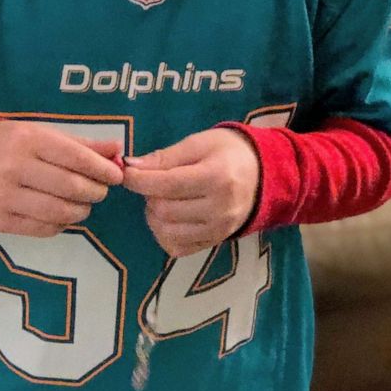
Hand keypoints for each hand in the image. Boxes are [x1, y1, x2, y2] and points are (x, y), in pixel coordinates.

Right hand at [0, 121, 123, 234]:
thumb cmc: (2, 146)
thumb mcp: (35, 133)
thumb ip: (77, 142)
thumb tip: (117, 150)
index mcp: (26, 139)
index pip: (75, 157)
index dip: (102, 169)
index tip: (116, 175)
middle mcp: (15, 167)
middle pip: (71, 186)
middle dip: (96, 191)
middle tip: (100, 190)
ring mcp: (6, 196)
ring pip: (60, 211)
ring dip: (81, 210)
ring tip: (83, 204)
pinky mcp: (0, 220)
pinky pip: (43, 228)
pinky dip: (61, 224)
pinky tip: (62, 215)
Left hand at [123, 128, 259, 257]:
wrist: (264, 175)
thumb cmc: (229, 152)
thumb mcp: (199, 143)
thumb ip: (165, 157)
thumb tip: (131, 166)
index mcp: (217, 178)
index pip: (167, 184)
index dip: (138, 180)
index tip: (126, 171)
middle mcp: (219, 209)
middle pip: (163, 209)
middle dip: (149, 195)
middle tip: (154, 182)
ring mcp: (218, 231)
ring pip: (165, 231)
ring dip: (154, 214)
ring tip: (163, 198)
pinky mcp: (214, 243)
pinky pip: (176, 247)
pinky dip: (165, 233)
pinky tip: (171, 216)